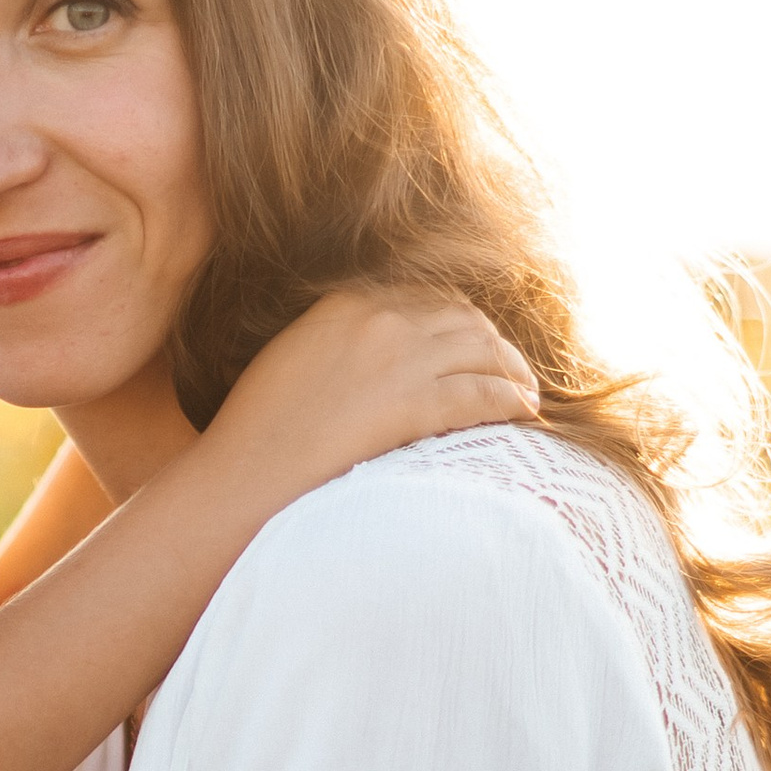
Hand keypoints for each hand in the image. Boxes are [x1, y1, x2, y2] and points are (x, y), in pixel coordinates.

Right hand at [208, 285, 538, 494]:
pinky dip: (512, 401)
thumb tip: (369, 365)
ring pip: (483, 350)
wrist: (245, 473)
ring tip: (524, 393)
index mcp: (344, 302)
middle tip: (507, 371)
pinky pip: (484, 393)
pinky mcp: (414, 403)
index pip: (422, 297)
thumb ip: (334, 345)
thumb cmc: (257, 434)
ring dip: (512, 371)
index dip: (455, 322)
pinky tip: (524, 414)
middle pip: (462, 317)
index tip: (467, 346)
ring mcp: (400, 358)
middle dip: (492, 343)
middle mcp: (379, 319)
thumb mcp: (291, 362)